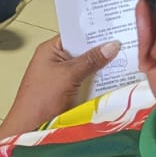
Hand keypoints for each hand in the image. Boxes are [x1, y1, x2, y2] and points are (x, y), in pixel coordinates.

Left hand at [4, 35, 121, 130]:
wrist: (29, 129)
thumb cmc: (40, 99)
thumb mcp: (68, 74)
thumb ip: (90, 60)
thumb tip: (111, 46)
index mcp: (50, 50)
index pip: (75, 34)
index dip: (93, 31)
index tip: (114, 28)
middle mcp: (56, 61)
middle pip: (83, 51)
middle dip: (101, 49)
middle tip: (125, 43)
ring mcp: (63, 77)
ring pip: (87, 67)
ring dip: (102, 66)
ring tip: (126, 58)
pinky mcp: (69, 92)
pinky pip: (88, 81)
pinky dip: (99, 81)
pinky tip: (116, 78)